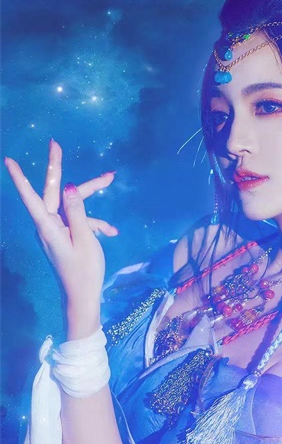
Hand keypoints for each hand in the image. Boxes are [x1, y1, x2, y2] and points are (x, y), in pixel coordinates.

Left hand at [3, 139, 117, 310]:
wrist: (83, 299)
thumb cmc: (83, 272)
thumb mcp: (85, 240)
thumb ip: (77, 212)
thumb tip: (69, 187)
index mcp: (48, 227)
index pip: (31, 197)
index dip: (20, 179)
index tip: (8, 160)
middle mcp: (48, 226)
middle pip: (54, 192)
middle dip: (59, 169)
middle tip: (55, 144)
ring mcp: (56, 231)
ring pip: (70, 205)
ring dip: (89, 198)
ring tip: (110, 181)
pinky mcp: (65, 237)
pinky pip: (78, 222)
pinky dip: (94, 224)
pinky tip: (110, 232)